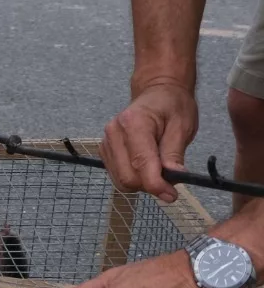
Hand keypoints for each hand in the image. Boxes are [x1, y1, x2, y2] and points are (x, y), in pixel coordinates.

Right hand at [101, 82, 196, 202]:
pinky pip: (117, 175)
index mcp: (134, 123)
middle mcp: (114, 133)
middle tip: (170, 182)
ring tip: (159, 172)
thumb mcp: (182, 126)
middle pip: (128, 177)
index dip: (156, 184)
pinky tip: (147, 168)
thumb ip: (174, 153)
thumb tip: (173, 178)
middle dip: (150, 185)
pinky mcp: (105, 151)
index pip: (141, 163)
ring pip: (121, 180)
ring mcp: (106, 142)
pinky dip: (134, 178)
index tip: (172, 195)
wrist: (158, 92)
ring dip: (142, 184)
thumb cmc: (172, 105)